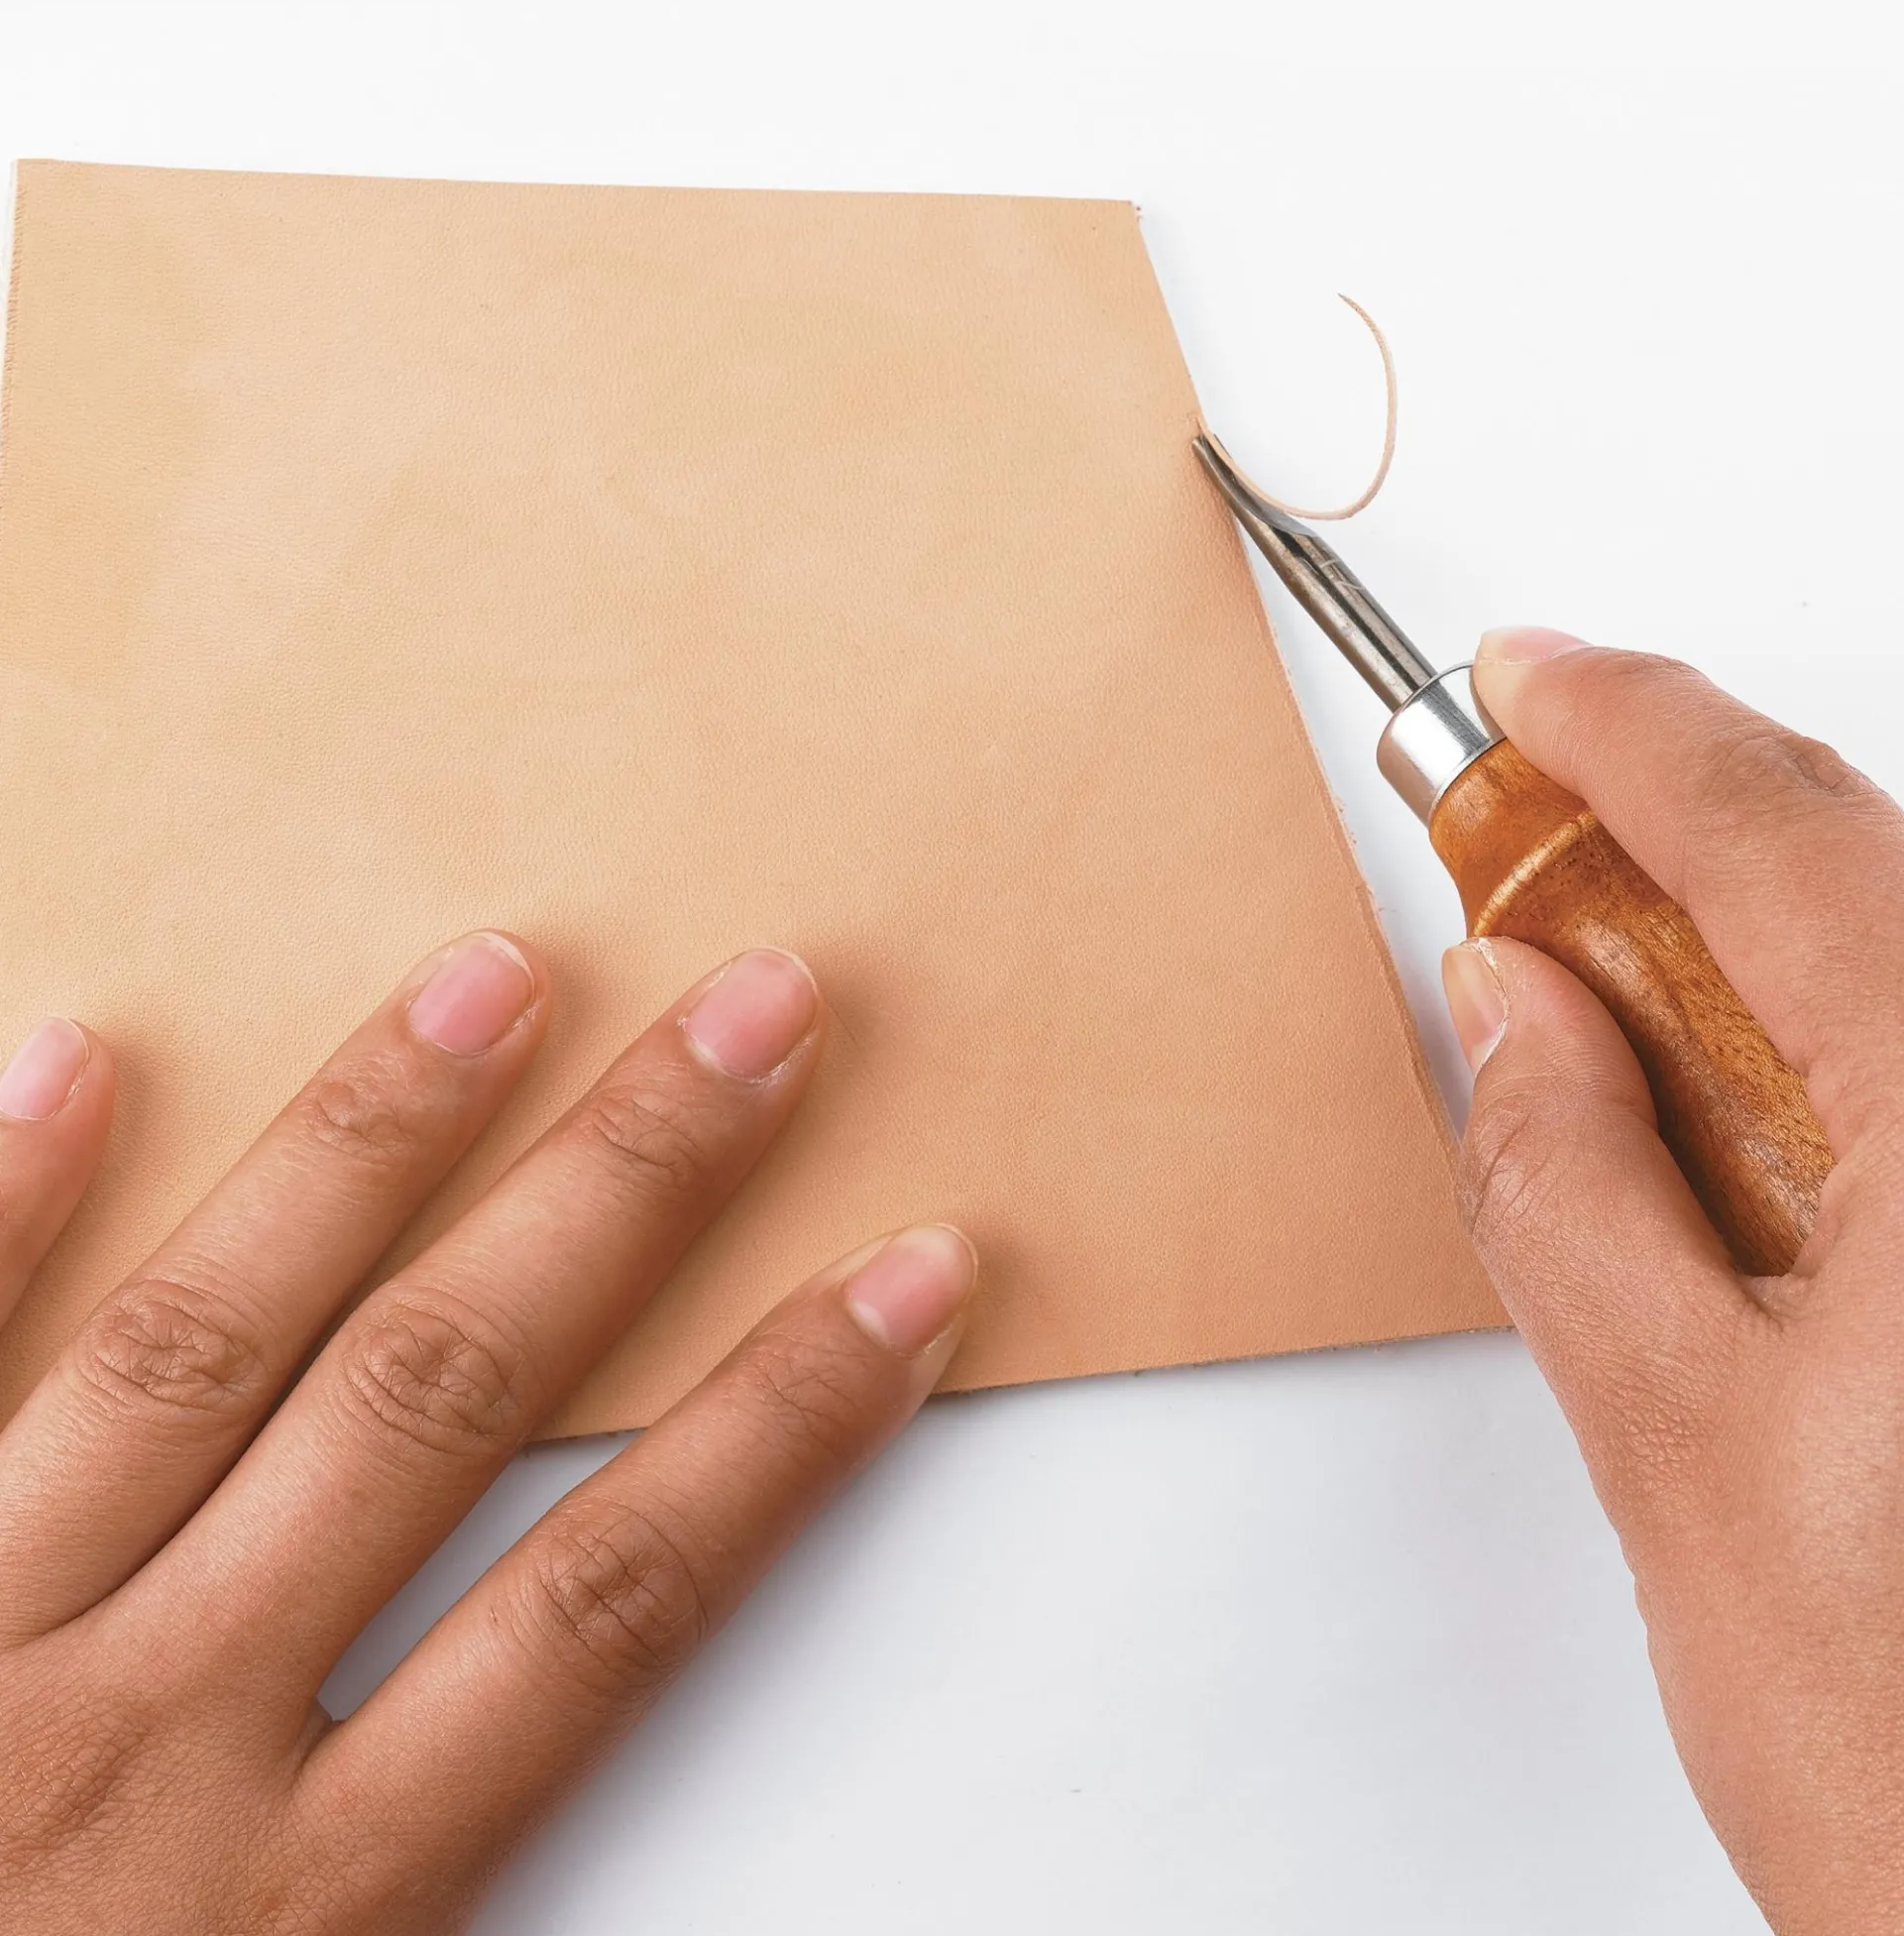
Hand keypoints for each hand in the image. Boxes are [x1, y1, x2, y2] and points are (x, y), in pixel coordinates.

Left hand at [0, 939, 975, 1933]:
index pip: (610, 1606)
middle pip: (439, 1399)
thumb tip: (562, 1746)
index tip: (910, 1278)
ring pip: (199, 1343)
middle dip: (619, 1190)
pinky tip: (78, 1053)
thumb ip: (417, 1930)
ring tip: (495, 974)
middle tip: (750, 1012)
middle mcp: (147, 1740)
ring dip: (362, 1144)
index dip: (781, 1428)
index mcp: (295, 1909)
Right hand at [1445, 631, 1903, 1933]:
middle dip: (1708, 860)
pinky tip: (1846, 1178)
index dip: (1628, 719)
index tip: (1533, 675)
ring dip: (1835, 963)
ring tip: (1702, 1098)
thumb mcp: (1668, 1438)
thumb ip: (1568, 1169)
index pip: (1784, 831)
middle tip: (1556, 910)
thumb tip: (1507, 995)